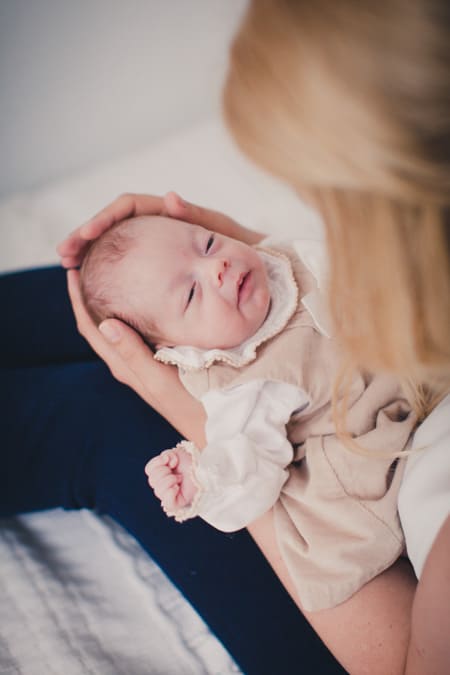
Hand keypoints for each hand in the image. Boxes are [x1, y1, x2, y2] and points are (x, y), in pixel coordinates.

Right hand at [57, 191, 262, 267]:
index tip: (85, 234)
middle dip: (86, 236)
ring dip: (91, 252)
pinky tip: (95, 286)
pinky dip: (108, 270)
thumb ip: (198, 217)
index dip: (103, 219)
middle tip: (64, 253)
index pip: (126, 207)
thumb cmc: (244, 249)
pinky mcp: (158, 265)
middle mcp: (158, 226)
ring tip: (70, 267)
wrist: (257, 269)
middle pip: (113, 225)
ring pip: (116, 245)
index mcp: (169, 213)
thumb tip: (169, 197)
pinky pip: (127, 264)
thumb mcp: (223, 232)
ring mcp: (156, 245)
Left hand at [67, 268, 206, 442]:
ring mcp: (142, 363)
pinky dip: (130, 312)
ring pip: (115, 327)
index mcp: (122, 364)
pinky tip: (142, 300)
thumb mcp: (158, 378)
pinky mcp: (158, 361)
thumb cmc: (189, 403)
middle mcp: (127, 363)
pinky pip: (135, 332)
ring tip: (110, 276)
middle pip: (97, 324)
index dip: (76, 299)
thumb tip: (106, 322)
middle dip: (87, 296)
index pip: (89, 327)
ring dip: (106, 303)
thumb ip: (133, 353)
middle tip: (88, 265)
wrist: (216, 422)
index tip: (73, 270)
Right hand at [145, 448, 197, 513]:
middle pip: (152, 480)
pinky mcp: (176, 503)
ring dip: (170, 480)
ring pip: (158, 490)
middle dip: (165, 472)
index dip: (157, 462)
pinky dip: (171, 492)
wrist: (204, 469)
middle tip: (178, 471)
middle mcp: (162, 485)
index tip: (171, 461)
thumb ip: (164, 456)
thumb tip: (165, 461)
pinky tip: (177, 487)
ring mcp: (169, 495)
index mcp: (161, 473)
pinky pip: (167, 502)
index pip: (149, 470)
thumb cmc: (191, 463)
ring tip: (180, 478)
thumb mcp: (176, 453)